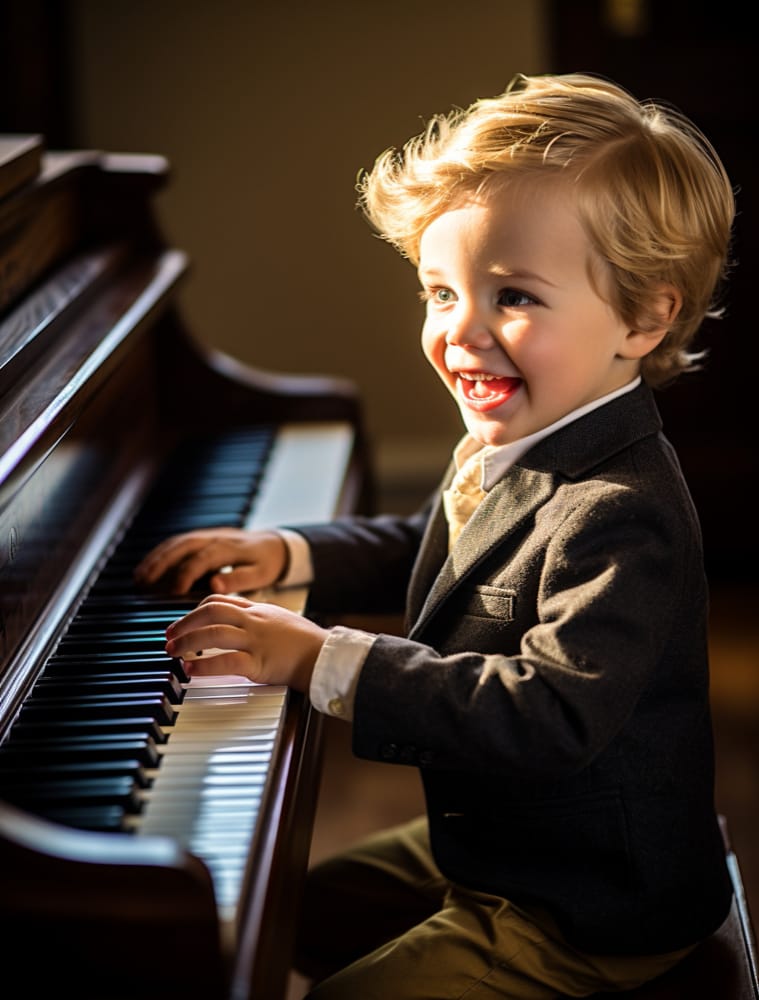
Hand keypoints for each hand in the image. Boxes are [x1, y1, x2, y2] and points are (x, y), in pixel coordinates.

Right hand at [133, 528, 287, 594]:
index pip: (202, 559)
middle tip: (143, 582)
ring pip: (177, 543)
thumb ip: (239, 580)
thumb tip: (214, 585)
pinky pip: (178, 543)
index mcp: (229, 548)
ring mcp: (208, 535)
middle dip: (161, 563)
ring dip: (156, 558)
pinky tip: (148, 567)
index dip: (186, 574)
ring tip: (139, 577)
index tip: (173, 592)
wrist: (275, 543)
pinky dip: (161, 554)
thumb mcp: (261, 574)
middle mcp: (215, 537)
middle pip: (183, 546)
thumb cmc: (268, 562)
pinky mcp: (203, 537)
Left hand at [164, 593, 327, 690]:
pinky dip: (204, 666)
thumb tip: (233, 623)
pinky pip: (226, 662)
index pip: (219, 600)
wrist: (325, 656)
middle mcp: (254, 621)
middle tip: (169, 636)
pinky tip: (191, 671)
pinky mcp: (260, 663)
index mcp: (258, 610)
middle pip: (211, 612)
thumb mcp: (278, 620)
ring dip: (187, 642)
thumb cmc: (305, 642)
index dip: (195, 610)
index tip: (182, 622)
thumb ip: (256, 618)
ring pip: (213, 633)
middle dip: (184, 623)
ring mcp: (256, 641)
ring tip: (173, 652)